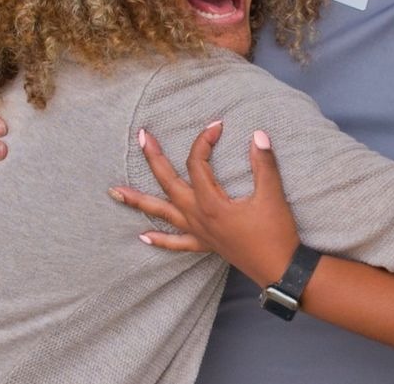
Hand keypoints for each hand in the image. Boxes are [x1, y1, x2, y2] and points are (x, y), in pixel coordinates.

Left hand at [108, 122, 300, 283]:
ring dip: (137, 201)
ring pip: (162, 213)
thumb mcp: (272, 195)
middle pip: (168, 183)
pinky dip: (158, 240)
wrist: (279, 269)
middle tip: (141, 137)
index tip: (217, 125)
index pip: (197, 163)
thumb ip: (263, 164)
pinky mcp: (205, 245)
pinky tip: (143, 237)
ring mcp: (198, 232)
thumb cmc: (276, 232)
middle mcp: (198, 216)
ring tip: (114, 192)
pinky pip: (176, 243)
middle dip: (153, 158)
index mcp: (211, 202)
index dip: (204, 141)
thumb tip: (258, 135)